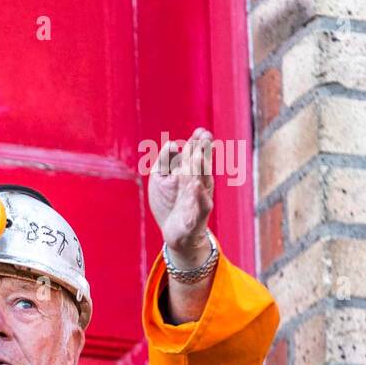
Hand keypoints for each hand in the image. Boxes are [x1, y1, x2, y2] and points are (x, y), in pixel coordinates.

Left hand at [147, 127, 214, 267]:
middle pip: (200, 165)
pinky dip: (199, 195)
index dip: (198, 144)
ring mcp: (198, 199)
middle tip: (205, 135)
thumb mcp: (160, 179)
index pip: (195, 155)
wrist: (174, 233)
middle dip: (202, 150)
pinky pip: (201, 204)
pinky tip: (195, 185)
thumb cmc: (168, 203)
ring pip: (202, 181)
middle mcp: (197, 184)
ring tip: (199, 155)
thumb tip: (173, 144)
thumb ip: (164, 161)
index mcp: (189, 174)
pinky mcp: (198, 215)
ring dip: (201, 168)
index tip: (199, 131)